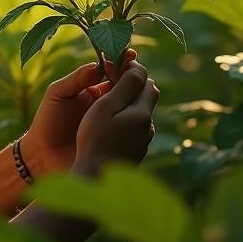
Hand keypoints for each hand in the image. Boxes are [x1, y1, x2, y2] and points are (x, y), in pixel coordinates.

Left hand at [23, 49, 138, 174]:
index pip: (113, 72)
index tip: (130, 54)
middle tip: (139, 69)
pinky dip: (140, 120)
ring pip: (134, 107)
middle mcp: (107, 105)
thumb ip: (76, 79)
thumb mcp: (58, 94)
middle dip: (136, 76)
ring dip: (141, 96)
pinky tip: (142, 114)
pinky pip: (133, 129)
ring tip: (143, 88)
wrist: (43, 155)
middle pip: (128, 87)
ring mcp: (114, 123)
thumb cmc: (47, 121)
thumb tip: (97, 65)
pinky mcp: (117, 141)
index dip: (122, 62)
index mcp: (94, 91)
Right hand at [72, 62, 159, 176]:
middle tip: (111, 78)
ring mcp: (142, 142)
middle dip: (133, 84)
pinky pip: (135, 129)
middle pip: (147, 96)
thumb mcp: (106, 106)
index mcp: (142, 113)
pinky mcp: (135, 153)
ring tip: (108, 102)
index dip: (132, 68)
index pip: (146, 81)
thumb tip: (140, 68)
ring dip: (129, 103)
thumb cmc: (95, 138)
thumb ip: (125, 85)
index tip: (114, 64)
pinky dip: (126, 119)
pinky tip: (110, 125)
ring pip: (141, 113)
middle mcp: (147, 127)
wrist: (95, 178)